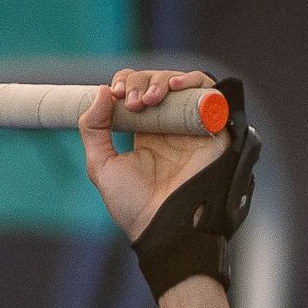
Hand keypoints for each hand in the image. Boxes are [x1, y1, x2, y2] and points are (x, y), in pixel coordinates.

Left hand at [81, 68, 225, 240]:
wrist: (163, 226)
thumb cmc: (134, 204)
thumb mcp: (101, 165)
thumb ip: (93, 129)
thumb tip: (101, 91)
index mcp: (146, 132)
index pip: (137, 90)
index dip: (126, 83)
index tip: (114, 93)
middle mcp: (170, 126)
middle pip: (158, 82)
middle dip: (140, 82)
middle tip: (131, 101)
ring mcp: (192, 126)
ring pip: (183, 84)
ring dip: (162, 81)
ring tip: (149, 98)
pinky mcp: (214, 129)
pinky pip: (211, 93)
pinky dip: (193, 81)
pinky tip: (174, 87)